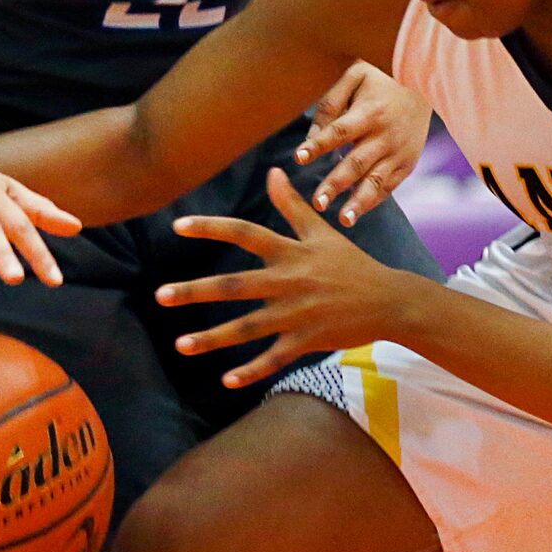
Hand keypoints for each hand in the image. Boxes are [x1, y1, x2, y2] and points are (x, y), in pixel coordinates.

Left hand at [157, 168, 415, 386]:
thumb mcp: (323, 233)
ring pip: (247, 328)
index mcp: (292, 252)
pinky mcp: (307, 340)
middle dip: (196, 291)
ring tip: (180, 345)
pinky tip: (226, 380)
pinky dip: (251, 371)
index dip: (211, 228)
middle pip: (235, 286)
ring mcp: (298, 313)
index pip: (245, 234)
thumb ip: (293, 205)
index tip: (177, 225)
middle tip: (160, 295)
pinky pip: (274, 358)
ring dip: (212, 338)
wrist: (390, 301)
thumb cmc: (352, 265)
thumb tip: (273, 171)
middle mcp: (290, 281)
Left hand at [294, 62, 431, 226]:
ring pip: (376, 181)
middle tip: (317, 203)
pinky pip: (389, 186)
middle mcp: (386, 135)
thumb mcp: (355, 76)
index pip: (340, 131)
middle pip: (357, 163)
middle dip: (336, 184)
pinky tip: (357, 213)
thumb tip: (311, 137)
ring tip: (343, 220)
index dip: (319, 144)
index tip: (298, 157)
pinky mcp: (408, 163)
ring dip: (359, 202)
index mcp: (370, 111)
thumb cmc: (382, 78)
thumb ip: (331, 103)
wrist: (428, 82)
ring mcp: (399, 152)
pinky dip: (373, 201)